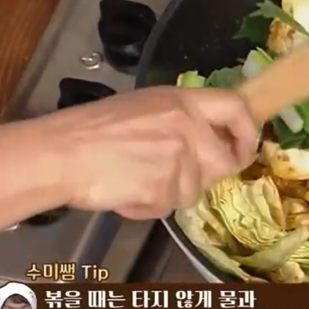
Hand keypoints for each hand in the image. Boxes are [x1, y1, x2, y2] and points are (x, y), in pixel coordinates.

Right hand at [47, 86, 258, 219]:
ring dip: (171, 191)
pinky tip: (127, 192)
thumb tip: (208, 135)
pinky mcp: (165, 189)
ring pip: (195, 189)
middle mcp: (188, 128)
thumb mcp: (145, 106)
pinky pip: (169, 206)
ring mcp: (179, 160)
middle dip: (207, 175)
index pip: (237, 108)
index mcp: (183, 102)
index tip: (244, 146)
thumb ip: (181, 118)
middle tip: (180, 176)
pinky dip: (150, 206)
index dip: (248, 131)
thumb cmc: (92, 128)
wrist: (61, 154)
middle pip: (224, 162)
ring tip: (138, 179)